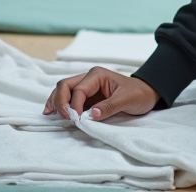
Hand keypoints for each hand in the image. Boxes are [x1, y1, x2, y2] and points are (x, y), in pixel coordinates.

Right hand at [44, 66, 159, 120]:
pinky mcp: (86, 96)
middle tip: (64, 117)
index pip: (79, 89)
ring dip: (55, 101)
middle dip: (60, 101)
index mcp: (97, 75)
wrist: (146, 93)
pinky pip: (68, 98)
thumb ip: (110, 106)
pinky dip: (60, 104)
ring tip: (49, 113)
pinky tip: (52, 111)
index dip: (74, 105)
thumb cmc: (139, 94)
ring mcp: (86, 86)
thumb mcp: (128, 100)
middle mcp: (89, 78)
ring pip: (63, 90)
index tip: (76, 120)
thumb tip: (91, 114)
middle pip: (65, 85)